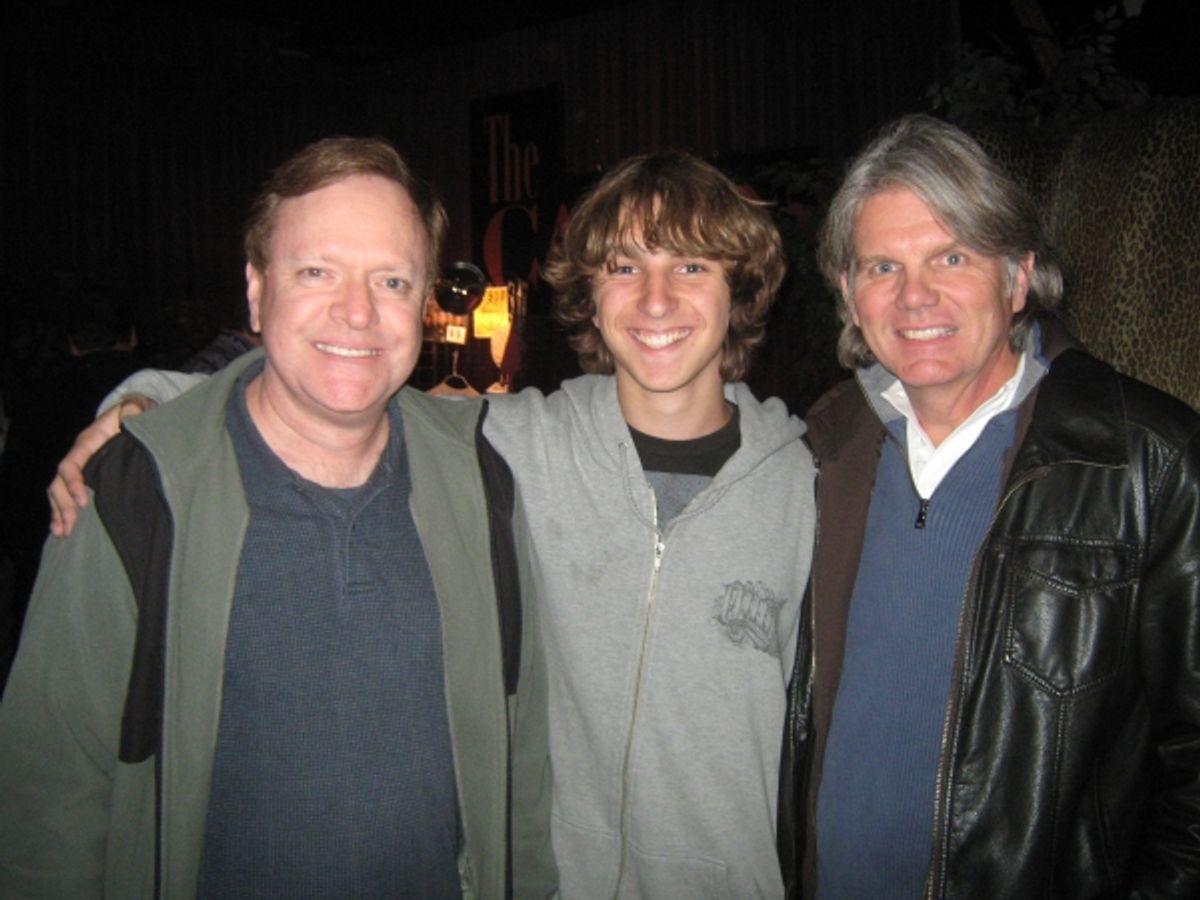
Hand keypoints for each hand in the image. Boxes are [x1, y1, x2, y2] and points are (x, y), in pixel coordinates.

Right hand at [48, 395, 153, 536]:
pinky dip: (63, 511)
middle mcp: (79, 456)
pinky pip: (68, 494)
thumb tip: (131, 414)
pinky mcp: (88, 476)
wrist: (132, 414)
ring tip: (61, 533)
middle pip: (60, 483)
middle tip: (70, 527)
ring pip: (60, 491)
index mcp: (87, 442)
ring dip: (59, 512)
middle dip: (62, 506)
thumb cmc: (133, 413)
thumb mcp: (134, 409)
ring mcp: (81, 467)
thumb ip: (132, 411)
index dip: (73, 483)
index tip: (83, 501)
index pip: (71, 464)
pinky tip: (63, 527)